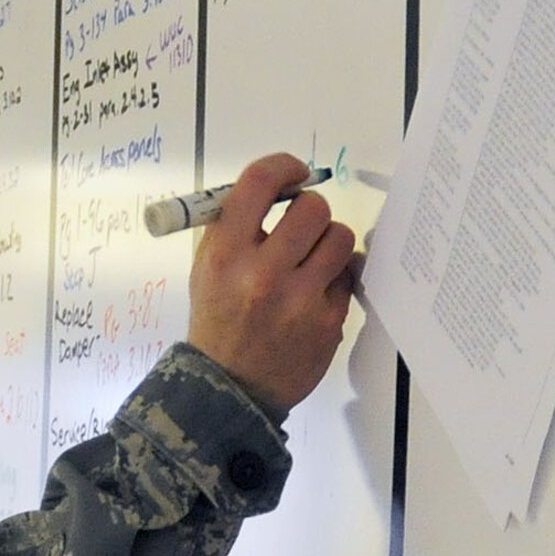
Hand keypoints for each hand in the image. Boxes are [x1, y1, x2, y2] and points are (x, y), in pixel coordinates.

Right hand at [186, 152, 357, 415]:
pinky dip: (334, 280)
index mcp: (226, 255)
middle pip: (313, 208)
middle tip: (303, 229)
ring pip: (339, 239)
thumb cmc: (218, 320)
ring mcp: (300, 301)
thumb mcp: (208, 268)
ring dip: (329, 243)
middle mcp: (263, 274)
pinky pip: (346, 278)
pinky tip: (315, 294)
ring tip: (313, 260)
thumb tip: (281, 184)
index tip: (295, 174)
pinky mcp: (328, 323)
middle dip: (311, 212)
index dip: (284, 167)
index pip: (260, 182)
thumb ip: (237, 225)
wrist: (229, 388)